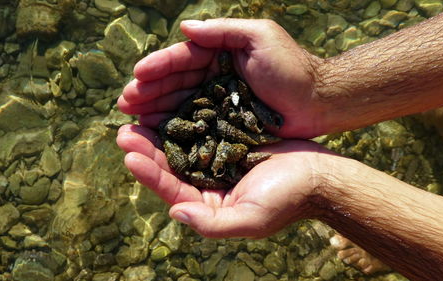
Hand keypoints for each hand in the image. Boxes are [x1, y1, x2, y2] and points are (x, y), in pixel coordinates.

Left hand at [117, 124, 336, 237]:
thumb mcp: (250, 218)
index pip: (172, 190)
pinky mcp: (227, 142)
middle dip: (147, 150)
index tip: (129, 155)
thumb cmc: (287, 199)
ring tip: (138, 115)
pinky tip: (171, 105)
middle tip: (125, 131)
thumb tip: (175, 212)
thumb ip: (212, 222)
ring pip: (181, 146)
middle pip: (170, 167)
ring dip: (160, 132)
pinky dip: (185, 119)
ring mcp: (217, 161)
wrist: (318, 175)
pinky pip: (200, 130)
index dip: (150, 173)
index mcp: (209, 205)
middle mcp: (208, 184)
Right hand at [118, 18, 325, 138]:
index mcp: (219, 54)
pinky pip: (195, 126)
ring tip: (132, 120)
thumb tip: (185, 27)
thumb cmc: (292, 67)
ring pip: (180, 106)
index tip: (136, 76)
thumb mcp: (259, 37)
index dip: (158, 67)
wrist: (319, 101)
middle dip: (149, 93)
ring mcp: (218, 102)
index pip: (182, 59)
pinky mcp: (225, 125)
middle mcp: (214, 78)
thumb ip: (223, 31)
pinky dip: (175, 130)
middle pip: (175, 84)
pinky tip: (157, 134)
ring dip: (155, 112)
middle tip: (124, 104)